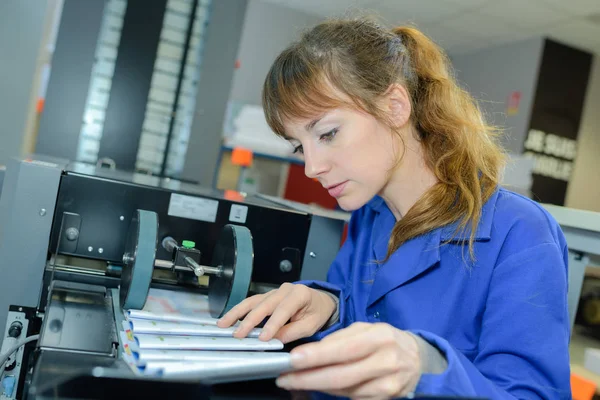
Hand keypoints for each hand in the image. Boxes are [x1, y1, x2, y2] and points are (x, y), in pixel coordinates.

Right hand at [216, 283, 336, 343]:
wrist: (321, 301)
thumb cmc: (317, 312)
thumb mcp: (311, 325)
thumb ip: (293, 332)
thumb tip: (274, 340)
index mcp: (299, 294)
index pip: (283, 309)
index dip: (272, 324)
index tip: (263, 337)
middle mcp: (284, 289)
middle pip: (264, 304)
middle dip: (250, 320)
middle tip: (238, 334)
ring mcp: (274, 291)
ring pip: (253, 301)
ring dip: (237, 313)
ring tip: (223, 324)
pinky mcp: (267, 296)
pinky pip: (252, 302)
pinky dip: (239, 311)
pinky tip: (229, 319)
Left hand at [276, 322, 421, 398]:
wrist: (417, 360)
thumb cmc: (386, 341)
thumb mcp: (367, 329)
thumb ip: (341, 338)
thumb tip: (311, 351)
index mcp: (380, 338)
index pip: (343, 349)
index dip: (316, 356)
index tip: (293, 360)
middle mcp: (385, 362)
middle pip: (340, 376)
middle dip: (307, 378)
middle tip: (285, 377)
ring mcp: (386, 385)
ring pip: (343, 391)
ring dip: (316, 387)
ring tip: (296, 381)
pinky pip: (352, 399)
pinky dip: (333, 393)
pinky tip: (320, 387)